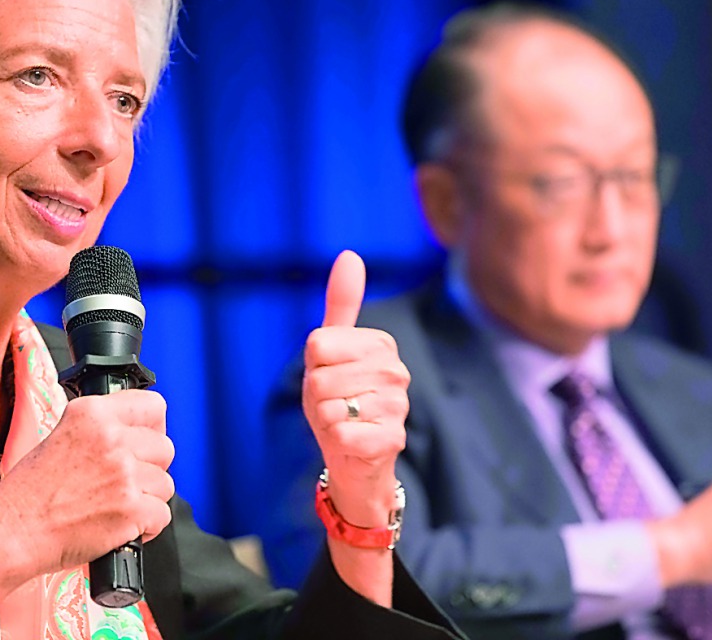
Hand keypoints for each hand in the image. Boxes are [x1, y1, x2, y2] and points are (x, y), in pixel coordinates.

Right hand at [0, 388, 174, 581]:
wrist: (13, 531)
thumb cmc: (29, 493)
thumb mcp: (60, 435)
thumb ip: (100, 429)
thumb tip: (135, 432)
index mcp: (92, 414)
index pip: (153, 405)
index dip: (153, 428)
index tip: (146, 441)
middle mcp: (111, 438)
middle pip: (165, 448)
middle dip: (150, 468)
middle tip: (125, 482)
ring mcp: (123, 473)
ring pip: (165, 484)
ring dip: (147, 499)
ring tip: (116, 506)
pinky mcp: (131, 509)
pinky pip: (162, 515)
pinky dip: (146, 527)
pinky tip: (122, 526)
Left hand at [302, 250, 409, 528]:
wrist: (355, 456)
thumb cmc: (340, 398)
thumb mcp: (331, 350)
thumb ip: (341, 304)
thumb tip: (350, 254)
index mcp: (381, 344)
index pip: (318, 345)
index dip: (313, 367)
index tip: (329, 377)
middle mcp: (396, 371)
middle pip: (320, 377)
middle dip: (316, 396)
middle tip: (334, 405)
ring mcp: (397, 407)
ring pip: (327, 406)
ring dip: (325, 420)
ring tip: (343, 422)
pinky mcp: (391, 439)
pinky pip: (339, 433)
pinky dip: (335, 441)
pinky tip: (352, 442)